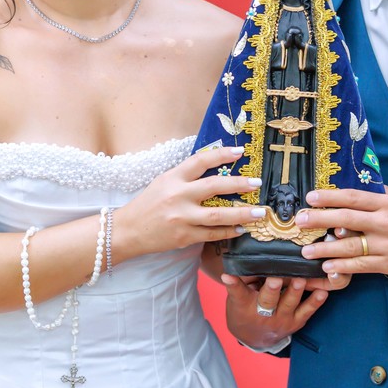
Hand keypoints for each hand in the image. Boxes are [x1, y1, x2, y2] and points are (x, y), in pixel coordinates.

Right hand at [117, 146, 263, 255]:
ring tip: (259, 213)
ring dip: (242, 213)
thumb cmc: (148, 204)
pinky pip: (212, 233)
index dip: (221, 154)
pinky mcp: (184, 236)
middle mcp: (178, 195)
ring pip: (218, 214)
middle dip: (239, 184)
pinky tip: (241, 229)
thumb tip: (217, 169)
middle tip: (257, 183)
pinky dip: (228, 231)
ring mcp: (182, 217)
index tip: (240, 152)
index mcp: (173, 177)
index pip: (201, 161)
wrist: (128, 230)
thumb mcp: (164, 182)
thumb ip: (187, 176)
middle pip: (214, 186)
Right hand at [223, 275, 327, 349]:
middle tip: (275, 278)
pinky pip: (306, 312)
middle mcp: (262, 314)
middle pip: (267, 301)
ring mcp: (280, 319)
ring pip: (289, 304)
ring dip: (295, 292)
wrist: (254, 338)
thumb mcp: (237, 299)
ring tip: (301, 279)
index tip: (227, 275)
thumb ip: (245, 281)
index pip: (237, 293)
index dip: (233, 284)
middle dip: (271, 289)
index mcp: (244, 305)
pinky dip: (315, 302)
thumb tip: (252, 258)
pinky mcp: (295, 322)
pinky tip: (322, 292)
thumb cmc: (244, 311)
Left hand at [295, 187, 387, 277]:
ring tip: (306, 250)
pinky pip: (362, 266)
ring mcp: (387, 245)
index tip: (311, 197)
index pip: (353, 197)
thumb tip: (360, 184)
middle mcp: (385, 223)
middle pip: (346, 220)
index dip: (330, 197)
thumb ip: (382, 194)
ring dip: (325, 249)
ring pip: (350, 246)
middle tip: (300, 221)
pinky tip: (328, 267)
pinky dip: (343, 267)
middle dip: (320, 220)